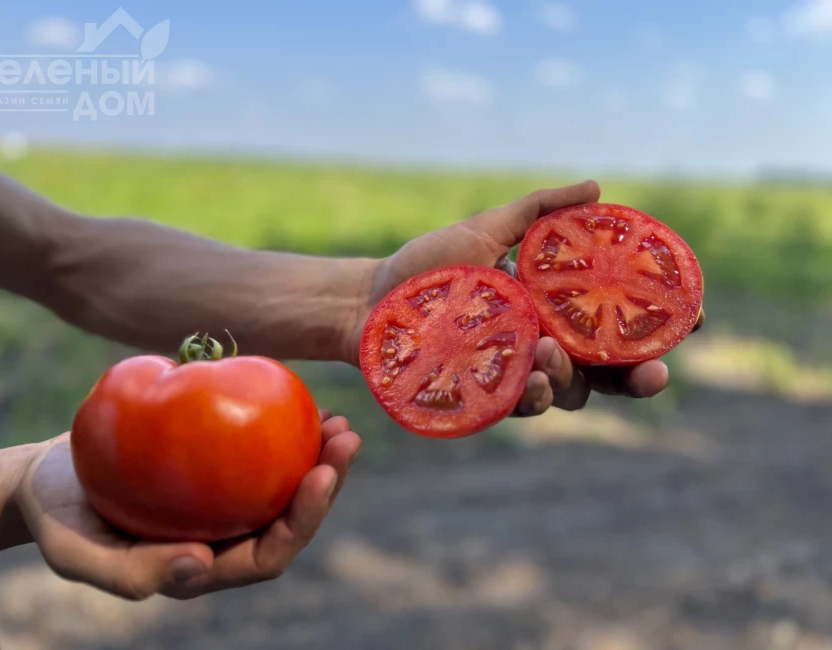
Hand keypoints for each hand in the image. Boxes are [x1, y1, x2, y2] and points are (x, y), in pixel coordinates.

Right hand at [14, 411, 360, 600]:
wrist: (46, 479)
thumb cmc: (59, 519)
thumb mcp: (76, 552)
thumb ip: (130, 572)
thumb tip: (201, 565)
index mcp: (203, 566)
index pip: (267, 554)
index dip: (303, 520)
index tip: (321, 476)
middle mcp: (223, 537)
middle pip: (289, 517)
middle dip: (328, 482)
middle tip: (346, 438)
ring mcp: (222, 501)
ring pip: (282, 483)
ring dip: (318, 454)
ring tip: (338, 419)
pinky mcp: (215, 466)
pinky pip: (257, 449)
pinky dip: (281, 427)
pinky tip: (296, 397)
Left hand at [349, 181, 669, 414]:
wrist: (371, 298)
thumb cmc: (428, 266)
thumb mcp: (486, 228)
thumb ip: (540, 210)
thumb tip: (597, 185)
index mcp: (554, 308)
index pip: (617, 322)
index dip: (659, 325)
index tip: (690, 316)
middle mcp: (544, 345)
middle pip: (608, 371)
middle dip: (641, 376)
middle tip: (655, 373)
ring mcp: (517, 374)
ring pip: (571, 393)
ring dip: (576, 378)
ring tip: (551, 352)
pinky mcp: (487, 398)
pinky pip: (525, 406)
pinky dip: (537, 395)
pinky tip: (534, 375)